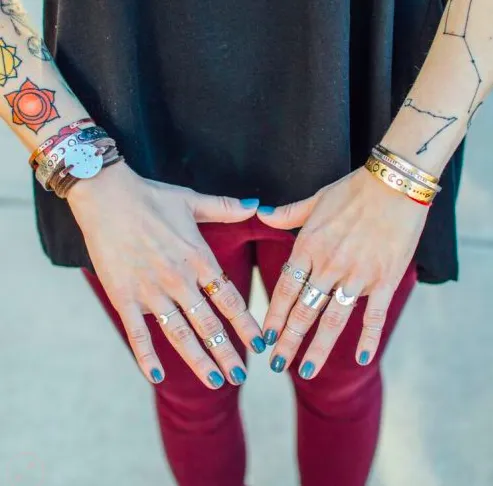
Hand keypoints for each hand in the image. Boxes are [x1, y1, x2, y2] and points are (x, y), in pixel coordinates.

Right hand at [68, 162, 263, 387]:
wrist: (106, 195)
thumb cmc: (151, 198)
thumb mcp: (192, 201)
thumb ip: (226, 208)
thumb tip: (256, 205)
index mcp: (198, 258)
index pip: (229, 298)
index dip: (245, 323)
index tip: (260, 343)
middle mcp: (178, 279)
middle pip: (208, 323)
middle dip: (227, 352)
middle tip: (240, 375)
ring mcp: (150, 290)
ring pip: (179, 333)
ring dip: (198, 360)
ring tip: (215, 382)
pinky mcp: (124, 296)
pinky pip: (137, 332)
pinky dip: (146, 355)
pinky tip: (156, 376)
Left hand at [258, 167, 428, 377]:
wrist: (395, 183)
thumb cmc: (352, 190)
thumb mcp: (314, 200)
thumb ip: (285, 214)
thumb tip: (260, 214)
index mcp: (309, 247)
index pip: (285, 289)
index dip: (274, 316)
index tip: (265, 337)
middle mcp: (329, 266)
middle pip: (304, 311)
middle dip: (288, 341)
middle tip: (275, 364)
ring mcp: (358, 275)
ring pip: (333, 320)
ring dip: (318, 348)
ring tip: (305, 372)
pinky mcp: (386, 280)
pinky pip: (374, 315)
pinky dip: (368, 338)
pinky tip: (360, 358)